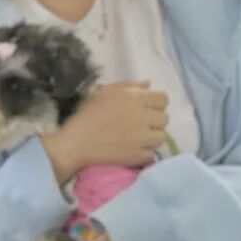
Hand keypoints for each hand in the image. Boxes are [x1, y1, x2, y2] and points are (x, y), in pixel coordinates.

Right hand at [42, 82, 168, 183]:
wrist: (76, 143)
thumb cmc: (87, 115)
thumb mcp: (105, 92)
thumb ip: (129, 86)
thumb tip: (148, 85)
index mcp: (136, 98)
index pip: (163, 99)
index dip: (157, 105)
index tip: (147, 110)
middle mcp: (143, 116)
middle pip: (164, 119)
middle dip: (155, 122)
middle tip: (142, 126)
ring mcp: (141, 138)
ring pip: (161, 137)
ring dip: (152, 138)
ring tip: (140, 140)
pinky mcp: (136, 155)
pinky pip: (151, 155)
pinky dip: (145, 154)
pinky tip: (134, 152)